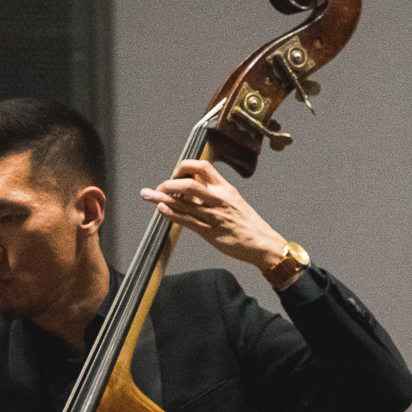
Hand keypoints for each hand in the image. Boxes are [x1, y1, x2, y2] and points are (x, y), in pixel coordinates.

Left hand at [140, 159, 287, 271]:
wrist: (263, 244)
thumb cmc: (248, 224)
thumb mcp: (234, 201)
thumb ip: (215, 194)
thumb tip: (193, 189)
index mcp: (226, 189)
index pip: (202, 168)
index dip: (184, 168)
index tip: (176, 174)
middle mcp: (219, 200)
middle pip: (188, 184)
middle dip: (168, 184)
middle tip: (159, 188)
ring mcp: (214, 216)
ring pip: (183, 204)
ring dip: (161, 199)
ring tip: (148, 195)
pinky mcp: (211, 232)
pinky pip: (187, 221)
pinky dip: (171, 214)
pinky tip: (161, 210)